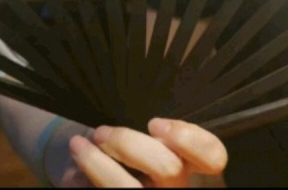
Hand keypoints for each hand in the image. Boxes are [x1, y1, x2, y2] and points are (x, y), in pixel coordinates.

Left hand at [61, 118, 226, 187]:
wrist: (91, 174)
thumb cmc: (120, 146)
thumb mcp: (137, 132)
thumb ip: (147, 127)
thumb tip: (136, 106)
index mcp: (185, 161)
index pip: (213, 156)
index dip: (190, 140)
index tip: (155, 123)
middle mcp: (174, 187)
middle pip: (167, 167)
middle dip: (128, 143)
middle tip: (102, 131)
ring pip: (129, 189)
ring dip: (97, 164)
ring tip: (78, 145)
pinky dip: (83, 178)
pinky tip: (74, 167)